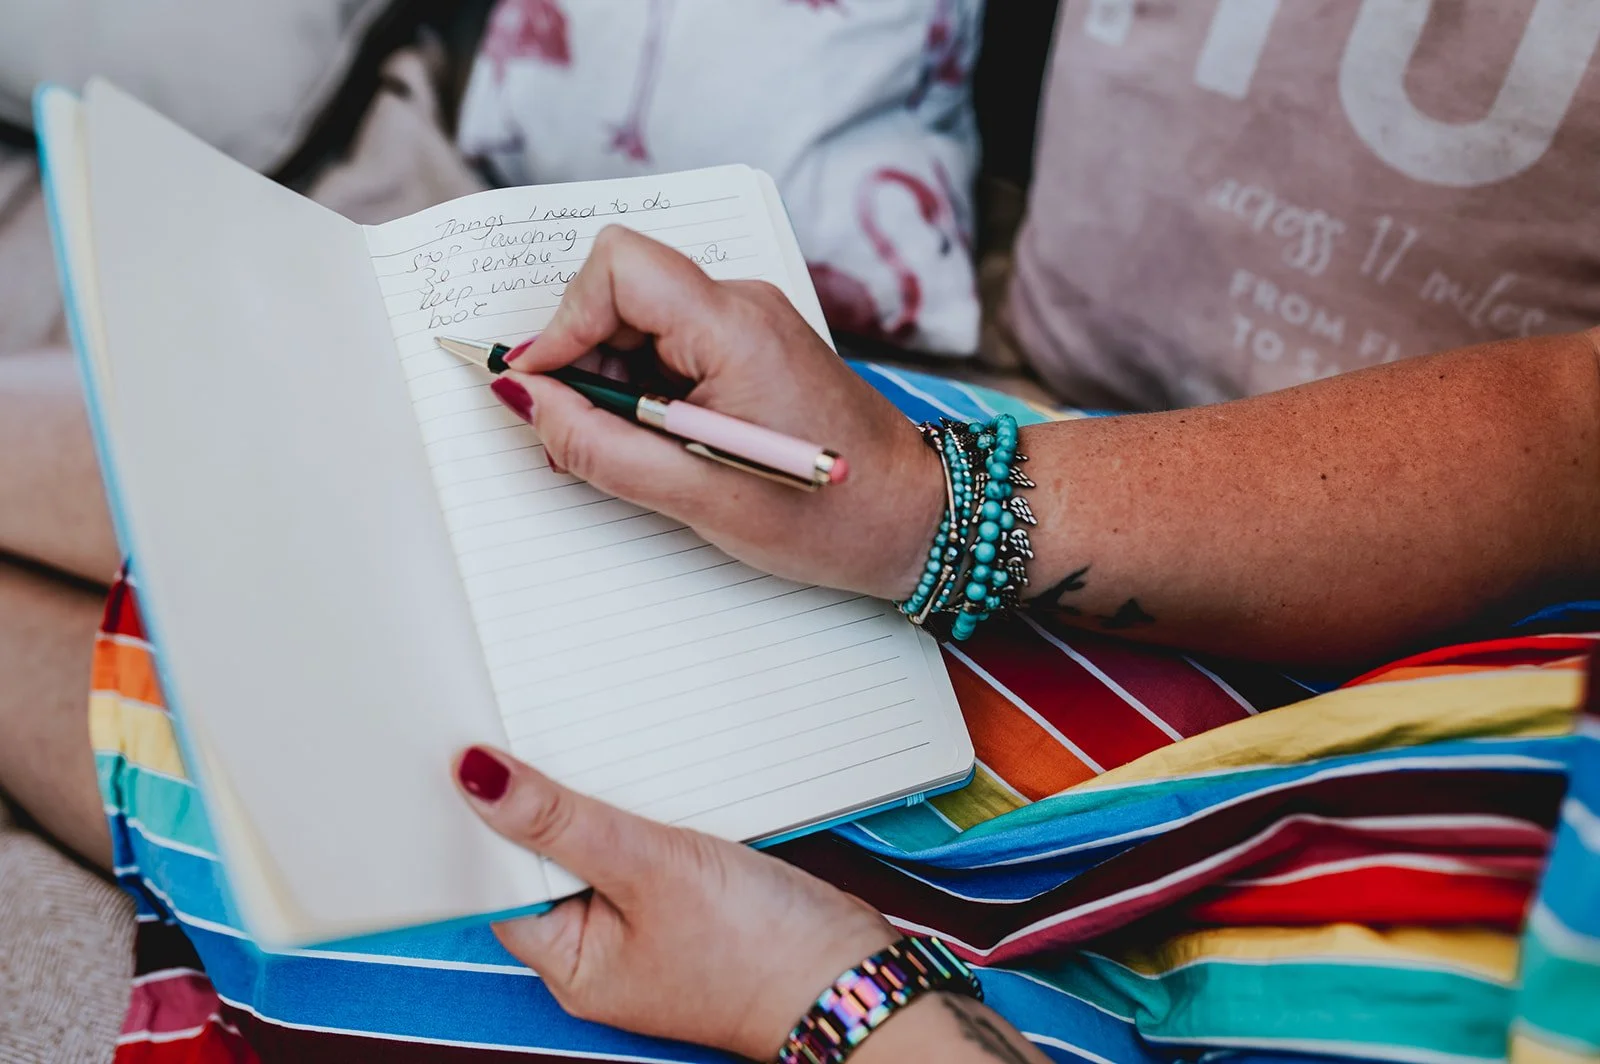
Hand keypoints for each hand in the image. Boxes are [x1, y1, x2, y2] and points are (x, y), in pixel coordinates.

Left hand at [453, 745, 897, 1058]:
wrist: (851, 972)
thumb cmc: (760, 949)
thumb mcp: (649, 868)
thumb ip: (562, 821)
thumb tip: (478, 780)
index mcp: (569, 962)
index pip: (497, 881)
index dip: (485, 820)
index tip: (476, 755)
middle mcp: (598, 949)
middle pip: (545, 860)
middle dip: (547, 805)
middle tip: (542, 740)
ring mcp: (643, 926)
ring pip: (596, 847)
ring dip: (600, 804)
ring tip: (608, 763)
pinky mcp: (683, 902)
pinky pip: (641, 849)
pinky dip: (643, 815)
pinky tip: (654, 788)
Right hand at [492, 225, 943, 600]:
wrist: (915, 519)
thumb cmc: (826, 516)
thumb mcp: (696, 496)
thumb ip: (598, 446)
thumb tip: (524, 400)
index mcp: (736, 327)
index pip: (618, 267)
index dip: (563, 322)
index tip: (542, 386)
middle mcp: (744, 305)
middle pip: (621, 293)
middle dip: (581, 361)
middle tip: (573, 437)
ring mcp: (752, 322)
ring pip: (640, 323)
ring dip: (611, 383)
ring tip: (623, 454)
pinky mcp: (754, 347)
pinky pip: (672, 346)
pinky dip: (644, 390)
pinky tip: (654, 445)